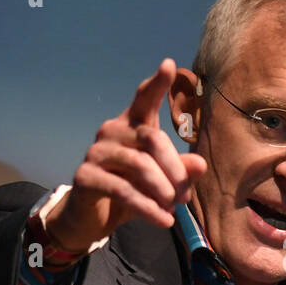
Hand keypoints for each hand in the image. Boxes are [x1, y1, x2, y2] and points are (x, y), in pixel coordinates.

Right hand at [45, 58, 206, 250]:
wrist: (92, 218)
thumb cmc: (131, 192)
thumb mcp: (160, 183)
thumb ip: (180, 172)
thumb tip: (200, 165)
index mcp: (131, 126)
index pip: (143, 100)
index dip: (156, 84)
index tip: (168, 64)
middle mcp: (111, 132)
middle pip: (152, 138)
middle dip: (174, 168)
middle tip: (185, 196)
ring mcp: (96, 152)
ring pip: (139, 165)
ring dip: (162, 190)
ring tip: (174, 208)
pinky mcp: (85, 177)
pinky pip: (123, 190)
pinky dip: (148, 208)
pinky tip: (163, 220)